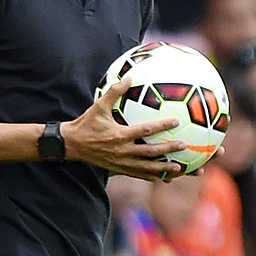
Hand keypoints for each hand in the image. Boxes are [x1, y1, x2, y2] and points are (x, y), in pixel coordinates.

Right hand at [61, 77, 187, 181]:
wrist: (71, 145)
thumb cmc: (86, 124)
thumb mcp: (98, 106)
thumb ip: (114, 92)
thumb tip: (128, 78)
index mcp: (119, 135)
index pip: (144, 131)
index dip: (161, 126)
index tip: (176, 122)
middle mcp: (122, 151)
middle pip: (150, 153)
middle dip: (168, 150)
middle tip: (184, 145)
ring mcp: (121, 163)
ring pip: (147, 168)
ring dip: (164, 169)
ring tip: (181, 168)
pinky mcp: (119, 170)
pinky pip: (139, 175)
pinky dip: (153, 176)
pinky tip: (165, 178)